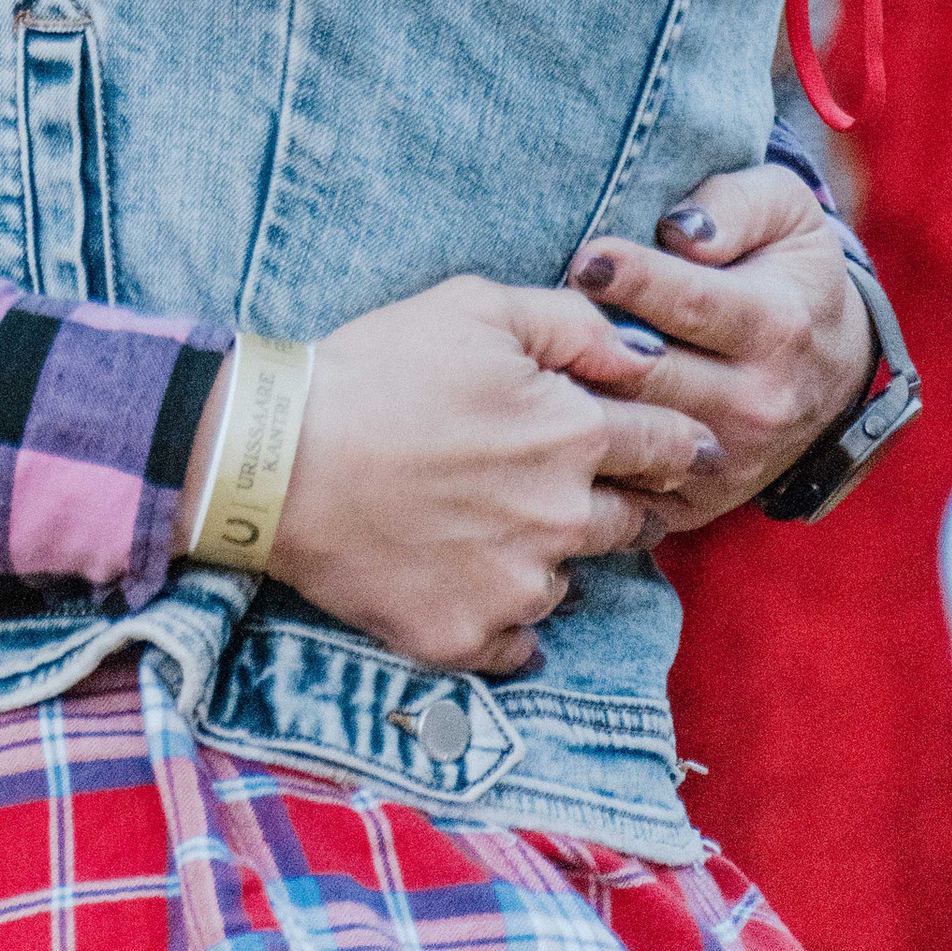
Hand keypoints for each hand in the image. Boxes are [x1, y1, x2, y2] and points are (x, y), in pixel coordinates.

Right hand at [263, 277, 722, 678]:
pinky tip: (463, 575)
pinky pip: (519, 643)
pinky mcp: (470, 638)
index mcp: (574, 433)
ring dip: (553, 555)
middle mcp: (564, 519)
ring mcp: (519, 589)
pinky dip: (503, 616)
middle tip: (563, 481)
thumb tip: (643, 356)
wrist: (277, 456)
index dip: (674, 440)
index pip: (671, 446)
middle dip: (620, 499)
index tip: (667, 445)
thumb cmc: (376, 368)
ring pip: (574, 581)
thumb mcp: (474, 307)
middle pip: (636, 521)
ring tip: (491, 521)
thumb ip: (574, 324)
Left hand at [561, 161, 875, 529]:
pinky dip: (588, 462)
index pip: (693, 304)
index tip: (586, 257)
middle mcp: (758, 400)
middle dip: (592, 344)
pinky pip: (633, 490)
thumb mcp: (785, 211)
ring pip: (636, 435)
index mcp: (775, 325)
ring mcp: (729, 457)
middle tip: (539, 314)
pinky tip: (544, 421)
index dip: (635, 278)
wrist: (832, 373)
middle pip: (654, 376)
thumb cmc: (788, 270)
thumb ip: (735, 205)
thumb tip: (680, 230)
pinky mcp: (702, 498)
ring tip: (530, 362)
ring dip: (580, 400)